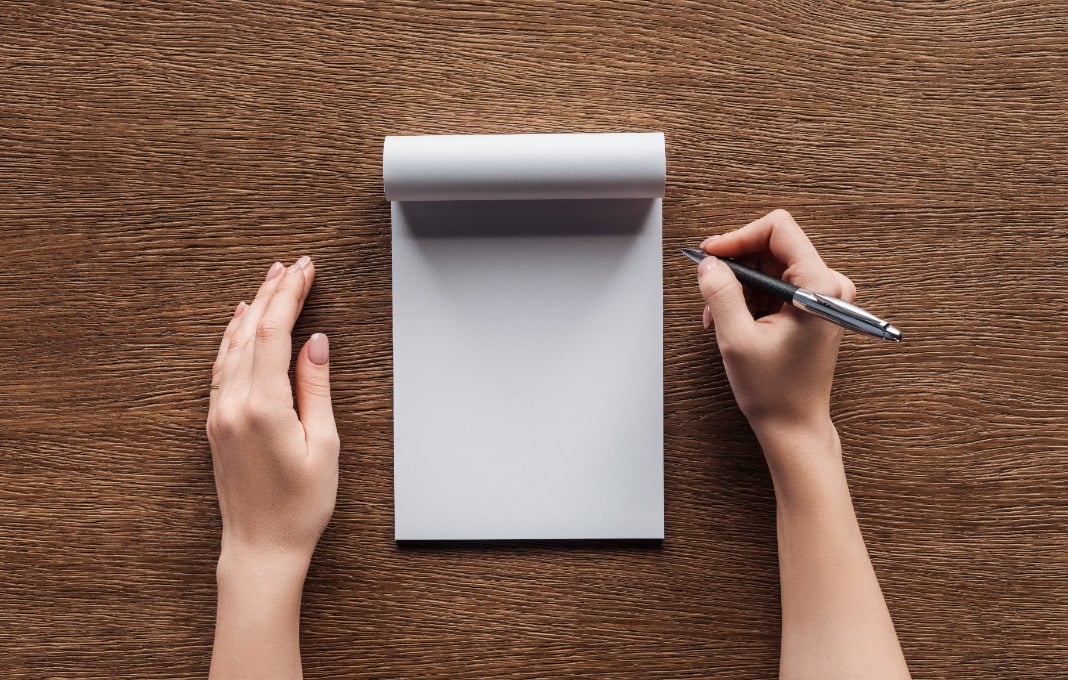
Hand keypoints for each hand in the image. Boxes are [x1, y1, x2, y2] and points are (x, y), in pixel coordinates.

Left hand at [207, 257, 338, 565]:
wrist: (261, 546)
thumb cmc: (300, 505)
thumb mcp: (323, 444)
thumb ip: (316, 389)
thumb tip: (315, 343)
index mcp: (263, 407)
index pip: (272, 334)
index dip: (289, 296)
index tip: (305, 270)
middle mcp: (233, 405)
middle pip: (249, 332)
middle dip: (273, 293)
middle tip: (293, 265)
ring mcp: (220, 413)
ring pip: (232, 346)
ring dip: (251, 309)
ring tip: (269, 280)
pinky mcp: (217, 423)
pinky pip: (221, 367)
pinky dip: (232, 338)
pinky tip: (239, 323)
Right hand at [697, 210, 854, 477]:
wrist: (794, 425)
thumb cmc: (776, 392)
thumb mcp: (736, 338)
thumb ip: (721, 293)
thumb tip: (709, 263)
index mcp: (819, 286)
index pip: (778, 229)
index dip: (739, 236)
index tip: (712, 253)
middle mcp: (827, 286)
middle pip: (772, 245)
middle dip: (735, 264)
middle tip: (709, 285)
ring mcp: (822, 296)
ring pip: (769, 265)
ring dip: (738, 284)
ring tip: (718, 314)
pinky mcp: (812, 308)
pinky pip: (774, 285)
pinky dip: (748, 297)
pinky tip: (732, 320)